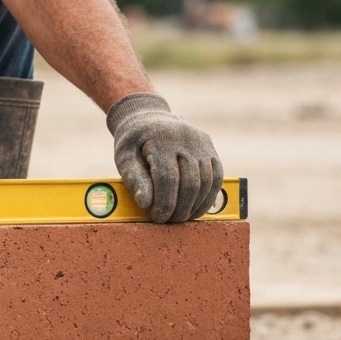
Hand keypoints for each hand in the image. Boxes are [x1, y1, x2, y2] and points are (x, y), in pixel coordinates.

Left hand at [107, 93, 223, 223]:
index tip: (158, 218)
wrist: (148, 118)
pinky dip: (208, 197)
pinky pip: (216, 177)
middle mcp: (185, 139)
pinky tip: (196, 209)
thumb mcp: (124, 156)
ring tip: (181, 218)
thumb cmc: (133, 141)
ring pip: (206, 182)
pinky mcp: (210, 149)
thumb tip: (146, 204)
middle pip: (189, 182)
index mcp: (160, 138)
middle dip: (180, 207)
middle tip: (169, 221)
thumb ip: (134, 178)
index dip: (165, 203)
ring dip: (195, 206)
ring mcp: (201, 143)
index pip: (167, 178)